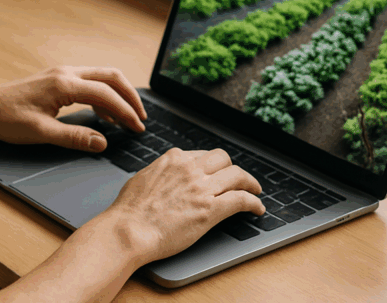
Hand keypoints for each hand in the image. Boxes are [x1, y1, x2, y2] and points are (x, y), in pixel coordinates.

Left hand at [0, 66, 146, 150]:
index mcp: (64, 84)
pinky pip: (88, 82)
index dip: (126, 111)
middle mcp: (65, 72)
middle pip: (111, 76)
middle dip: (130, 97)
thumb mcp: (42, 134)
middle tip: (141, 119)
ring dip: (117, 95)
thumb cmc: (6, 120)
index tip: (138, 128)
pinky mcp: (56, 79)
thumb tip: (103, 142)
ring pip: (101, 76)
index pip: (106, 94)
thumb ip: (75, 138)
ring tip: (127, 119)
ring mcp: (61, 73)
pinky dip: (102, 95)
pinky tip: (104, 115)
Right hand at [95, 147, 264, 265]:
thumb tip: (164, 174)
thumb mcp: (143, 178)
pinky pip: (241, 200)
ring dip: (250, 183)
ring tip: (255, 191)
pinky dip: (254, 202)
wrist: (129, 230)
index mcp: (174, 159)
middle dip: (232, 169)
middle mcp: (191, 168)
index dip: (213, 165)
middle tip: (238, 180)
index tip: (217, 173)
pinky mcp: (211, 210)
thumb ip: (159, 172)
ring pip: (237, 175)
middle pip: (224, 159)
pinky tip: (257, 208)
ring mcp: (202, 188)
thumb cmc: (129, 211)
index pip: (202, 155)